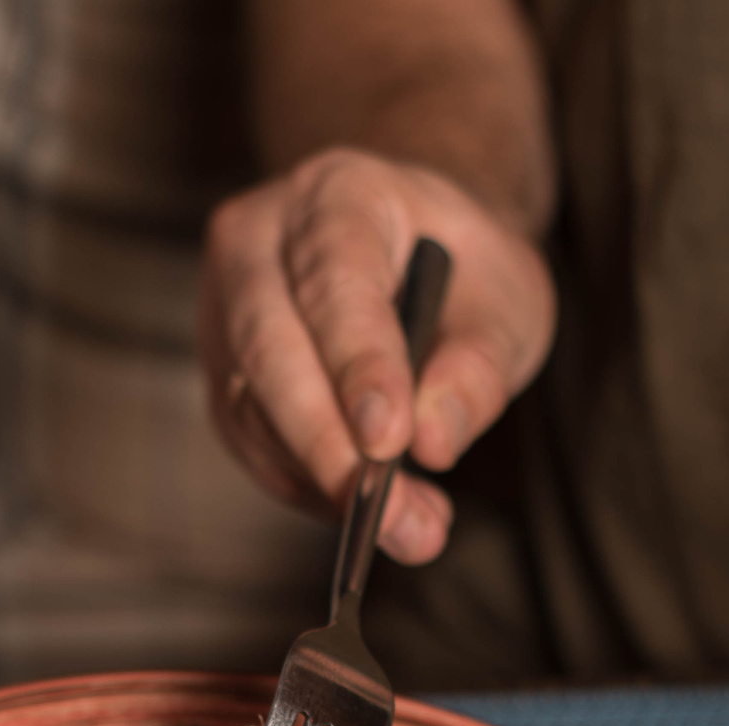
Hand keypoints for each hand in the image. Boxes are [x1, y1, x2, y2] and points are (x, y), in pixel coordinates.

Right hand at [199, 147, 554, 562]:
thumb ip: (480, 366)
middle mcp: (259, 241)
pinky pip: (250, 443)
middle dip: (326, 443)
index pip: (335, 284)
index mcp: (338, 194)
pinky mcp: (221, 372)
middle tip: (386, 515)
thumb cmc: (460, 268)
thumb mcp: (507, 299)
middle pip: (267, 347)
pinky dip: (308, 487)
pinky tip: (371, 509)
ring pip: (250, 406)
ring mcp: (225, 306)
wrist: (414, 252)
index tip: (391, 441)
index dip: (359, 366)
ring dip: (323, 481)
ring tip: (408, 527)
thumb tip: (433, 441)